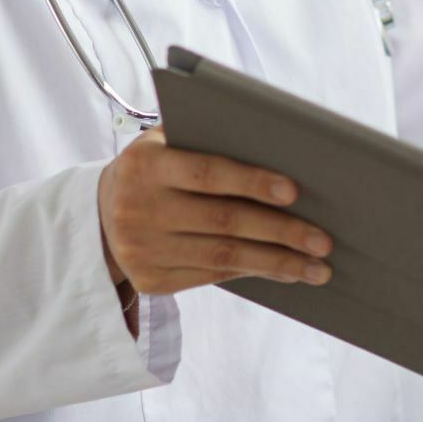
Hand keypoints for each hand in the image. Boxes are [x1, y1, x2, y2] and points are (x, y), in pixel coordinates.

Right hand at [96, 127, 334, 296]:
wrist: (99, 215)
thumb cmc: (154, 169)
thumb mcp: (166, 144)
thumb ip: (208, 141)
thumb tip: (280, 149)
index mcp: (145, 165)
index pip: (207, 174)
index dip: (252, 182)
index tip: (295, 193)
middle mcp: (138, 209)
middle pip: (223, 222)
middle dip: (280, 232)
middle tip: (323, 241)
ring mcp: (141, 250)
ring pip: (223, 257)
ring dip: (276, 263)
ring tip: (316, 268)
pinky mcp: (150, 281)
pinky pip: (212, 277)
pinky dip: (253, 274)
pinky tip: (284, 271)